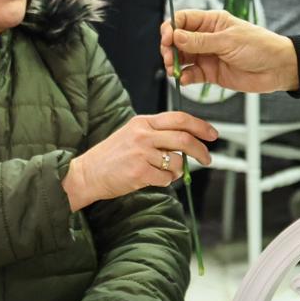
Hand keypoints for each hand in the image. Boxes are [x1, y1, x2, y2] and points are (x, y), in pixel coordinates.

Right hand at [62, 111, 216, 209]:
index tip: (212, 134)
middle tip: (208, 159)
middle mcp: (143, 135)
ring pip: (177, 162)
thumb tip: (187, 141)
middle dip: (201, 150)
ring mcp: (141, 153)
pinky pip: (166, 178)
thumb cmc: (112, 157)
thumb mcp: (132, 135)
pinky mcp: (139, 172)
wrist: (87, 174)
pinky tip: (152, 179)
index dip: (200, 126)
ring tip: (164, 172)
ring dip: (178, 170)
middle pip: (184, 138)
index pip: (179, 119)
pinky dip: (166, 181)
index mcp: (143, 122)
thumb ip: (157, 134)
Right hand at [162, 8, 297, 92]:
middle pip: (178, 39)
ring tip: (174, 69)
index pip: (183, 19)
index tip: (167, 39)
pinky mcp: (210, 73)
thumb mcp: (228, 41)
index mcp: (212, 22)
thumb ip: (201, 41)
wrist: (278, 68)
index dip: (171, 28)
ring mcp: (208, 55)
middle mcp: (207, 37)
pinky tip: (184, 79)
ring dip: (174, 63)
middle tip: (168, 58)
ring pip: (182, 57)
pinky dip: (184, 77)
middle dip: (169, 48)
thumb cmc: (259, 47)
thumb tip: (175, 36)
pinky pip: (191, 74)